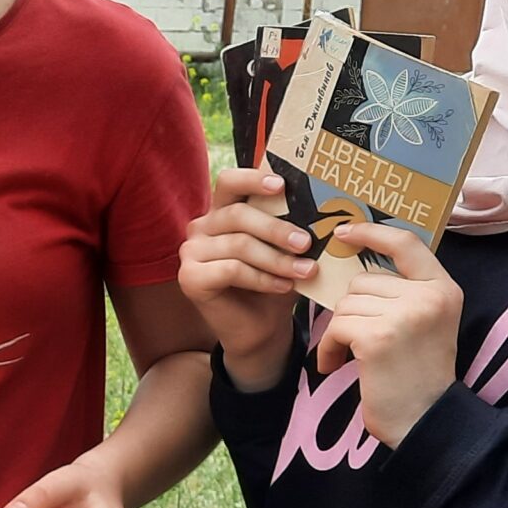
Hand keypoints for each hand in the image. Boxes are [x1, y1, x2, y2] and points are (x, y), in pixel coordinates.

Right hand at [179, 167, 316, 391]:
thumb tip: (318, 210)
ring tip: (305, 271)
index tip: (282, 186)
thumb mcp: (283, 249)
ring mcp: (191, 252)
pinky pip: (231, 269)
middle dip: (276, 228)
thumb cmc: (273, 282)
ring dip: (277, 259)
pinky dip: (262, 278)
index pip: (229, 182)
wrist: (260, 328)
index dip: (252, 179)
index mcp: (221, 211)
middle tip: (306, 242)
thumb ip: (289, 226)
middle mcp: (201, 227)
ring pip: (239, 245)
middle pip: (237, 215)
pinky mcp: (189, 277)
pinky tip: (283, 286)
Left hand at [309, 224, 463, 447]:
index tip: (344, 232)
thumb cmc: (416, 375)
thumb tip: (354, 263)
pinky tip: (335, 366)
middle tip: (355, 338)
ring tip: (349, 356)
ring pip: (346, 304)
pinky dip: (328, 348)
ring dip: (339, 332)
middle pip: (363, 281)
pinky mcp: (378, 337)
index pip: (406, 244)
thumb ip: (402, 291)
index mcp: (444, 288)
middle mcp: (429, 297)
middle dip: (351, 309)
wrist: (424, 421)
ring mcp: (405, 315)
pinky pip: (336, 327)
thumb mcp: (424, 322)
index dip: (371, 233)